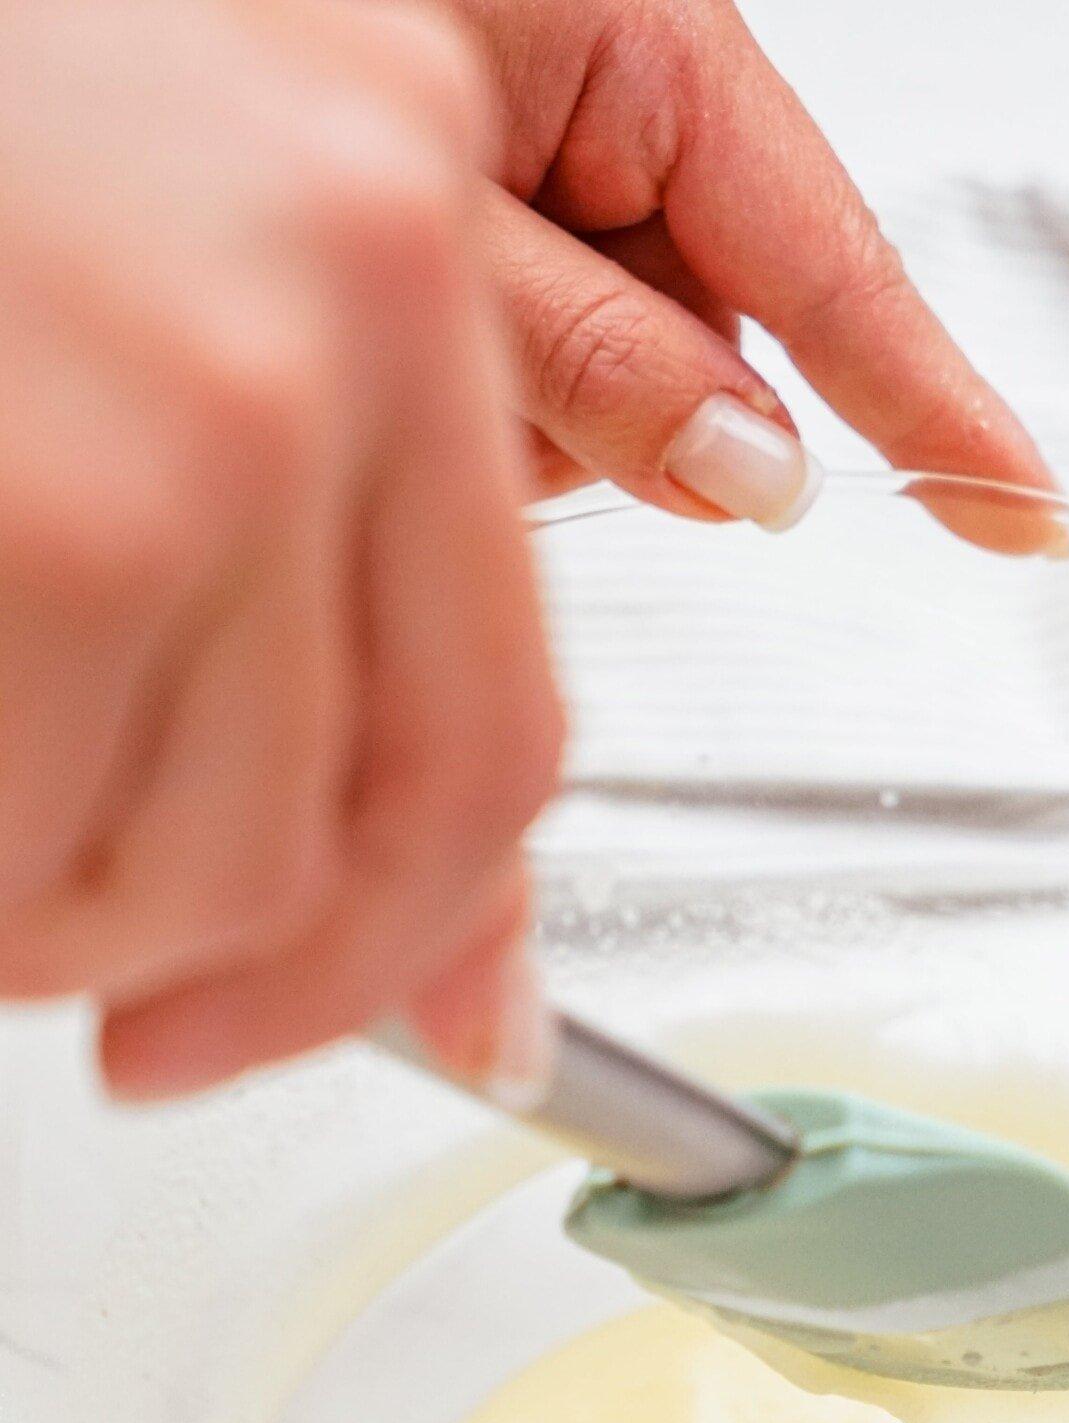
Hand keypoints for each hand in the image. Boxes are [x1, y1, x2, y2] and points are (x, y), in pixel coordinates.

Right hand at [0, 0, 563, 1100]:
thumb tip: (465, 975)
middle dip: (234, 973)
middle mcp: (351, 290)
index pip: (499, 713)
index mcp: (400, 217)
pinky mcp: (58, 521)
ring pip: (207, 870)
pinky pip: (38, 853)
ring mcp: (207, 404)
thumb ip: (324, 593)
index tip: (413, 1033)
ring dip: (60, 923)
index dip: (424, 936)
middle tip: (120, 996)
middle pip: (377, 826)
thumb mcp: (168, 301)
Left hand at [452, 0, 1058, 545]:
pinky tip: (403, 323)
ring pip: (612, 377)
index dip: (935, 411)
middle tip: (481, 370)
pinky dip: (476, 375)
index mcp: (654, 46)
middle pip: (703, 352)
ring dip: (519, 406)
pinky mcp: (501, 186)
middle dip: (605, 414)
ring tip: (406, 321)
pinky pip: (540, 349)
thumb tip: (753, 473)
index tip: (1029, 516)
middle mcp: (629, 94)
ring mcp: (563, 147)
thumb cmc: (264, 16)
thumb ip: (596, 358)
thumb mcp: (439, 216)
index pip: (840, 275)